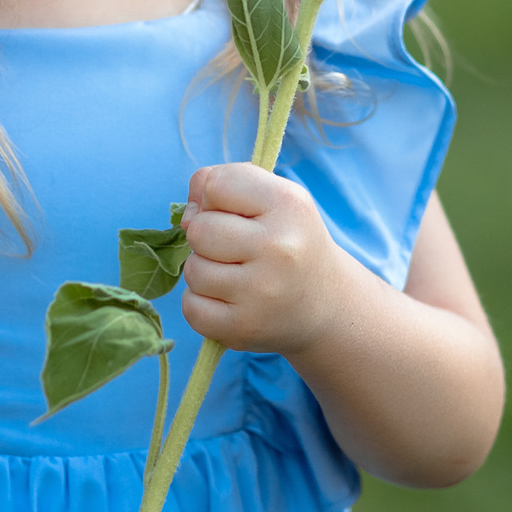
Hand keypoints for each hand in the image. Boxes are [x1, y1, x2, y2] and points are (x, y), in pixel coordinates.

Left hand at [179, 163, 358, 354]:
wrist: (326, 304)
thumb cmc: (289, 241)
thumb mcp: (273, 198)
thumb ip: (224, 185)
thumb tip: (185, 217)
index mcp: (287, 204)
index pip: (216, 184)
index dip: (213, 198)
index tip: (232, 214)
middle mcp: (278, 246)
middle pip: (199, 229)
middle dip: (206, 237)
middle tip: (234, 249)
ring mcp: (261, 291)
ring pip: (193, 270)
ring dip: (204, 271)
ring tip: (234, 275)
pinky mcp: (244, 327)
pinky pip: (191, 307)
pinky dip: (200, 304)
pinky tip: (228, 300)